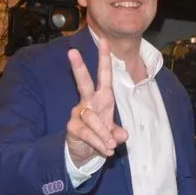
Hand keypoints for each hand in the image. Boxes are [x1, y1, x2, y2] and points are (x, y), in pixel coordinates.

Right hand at [66, 38, 127, 166]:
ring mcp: (79, 113)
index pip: (104, 76)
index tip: (103, 40)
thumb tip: (122, 136)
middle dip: (79, 68)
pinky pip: (89, 133)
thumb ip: (117, 133)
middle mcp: (88, 102)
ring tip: (111, 147)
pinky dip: (100, 143)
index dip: (104, 59)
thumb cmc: (100, 136)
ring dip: (105, 135)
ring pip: (93, 119)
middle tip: (72, 52)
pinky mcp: (72, 126)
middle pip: (83, 83)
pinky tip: (106, 150)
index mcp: (102, 98)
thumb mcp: (112, 133)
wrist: (84, 154)